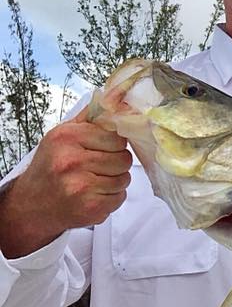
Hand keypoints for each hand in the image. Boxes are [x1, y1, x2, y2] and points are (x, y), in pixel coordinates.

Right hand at [0, 106, 131, 257]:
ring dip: (114, 181)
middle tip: (97, 167)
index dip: (114, 144)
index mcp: (68, 137)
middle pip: (124, 158)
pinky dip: (111, 198)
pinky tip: (94, 195)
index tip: (103, 148)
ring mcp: (82, 186)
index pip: (117, 136)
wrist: (31, 204)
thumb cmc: (50, 167)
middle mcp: (73, 161)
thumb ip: (91, 117)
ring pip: (124, 179)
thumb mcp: (64, 135)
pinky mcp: (91, 207)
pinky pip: (120, 197)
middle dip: (116, 163)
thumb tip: (119, 98)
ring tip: (93, 181)